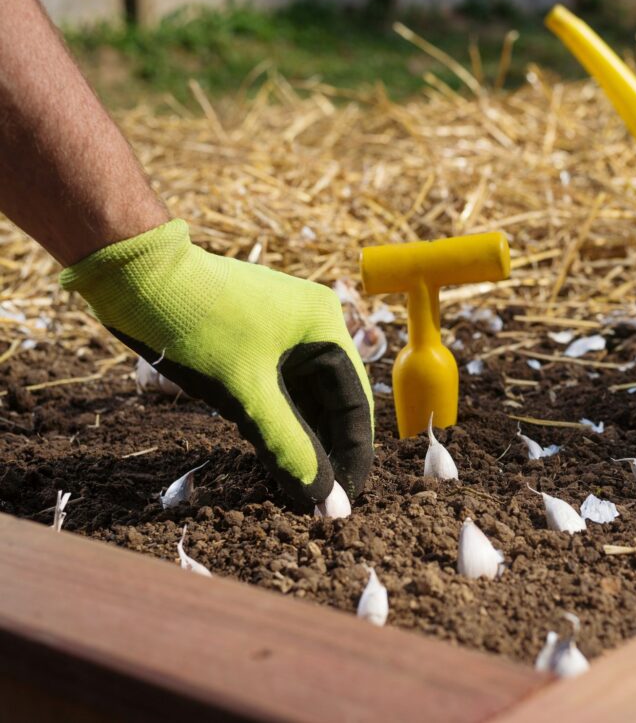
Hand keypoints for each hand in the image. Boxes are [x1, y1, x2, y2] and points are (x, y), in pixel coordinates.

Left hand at [61, 219, 373, 504]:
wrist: (134, 276)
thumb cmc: (195, 326)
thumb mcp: (245, 395)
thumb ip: (290, 449)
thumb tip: (328, 503)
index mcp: (326, 328)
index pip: (356, 402)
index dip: (353, 455)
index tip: (345, 500)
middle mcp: (315, 326)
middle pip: (334, 402)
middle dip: (326, 452)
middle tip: (317, 502)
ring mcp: (286, 331)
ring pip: (306, 399)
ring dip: (301, 441)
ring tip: (295, 489)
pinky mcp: (259, 339)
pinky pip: (281, 389)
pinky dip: (278, 423)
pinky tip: (272, 459)